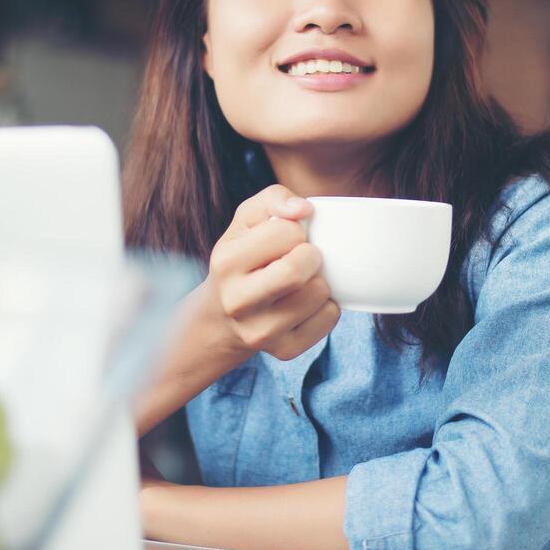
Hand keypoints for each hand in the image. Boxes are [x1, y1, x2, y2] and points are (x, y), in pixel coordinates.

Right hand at [203, 184, 339, 360]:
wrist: (220, 317)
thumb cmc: (242, 257)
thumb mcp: (246, 220)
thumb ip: (274, 198)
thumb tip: (304, 209)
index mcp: (226, 261)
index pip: (286, 232)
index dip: (296, 230)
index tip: (286, 239)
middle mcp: (237, 301)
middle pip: (298, 270)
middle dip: (313, 256)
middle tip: (305, 257)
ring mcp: (259, 332)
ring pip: (319, 295)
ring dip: (321, 281)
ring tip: (304, 281)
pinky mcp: (283, 351)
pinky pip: (329, 319)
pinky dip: (328, 306)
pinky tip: (307, 303)